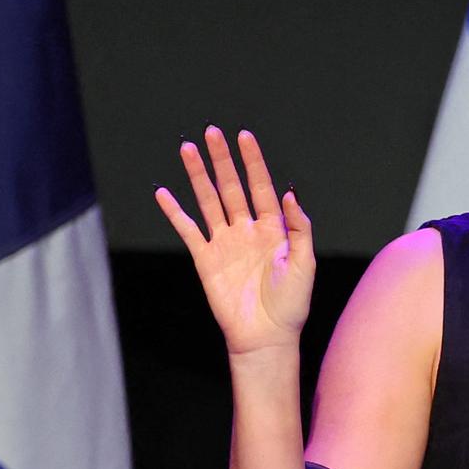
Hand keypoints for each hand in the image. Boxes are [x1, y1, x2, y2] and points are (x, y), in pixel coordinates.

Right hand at [154, 125, 314, 359]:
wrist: (266, 336)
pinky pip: (188, 230)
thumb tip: (289, 194)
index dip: (253, 162)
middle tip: (211, 132)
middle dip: (222, 160)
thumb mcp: (305, 263)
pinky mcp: (206, 259)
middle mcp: (247, 230)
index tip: (244, 136)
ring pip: (208, 201)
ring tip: (187, 149)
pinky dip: (175, 212)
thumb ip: (299, 227)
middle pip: (231, 187)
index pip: (262, 186)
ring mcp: (225, 243)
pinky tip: (163, 192)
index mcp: (274, 229)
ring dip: (198, 176)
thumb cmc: (291, 304)